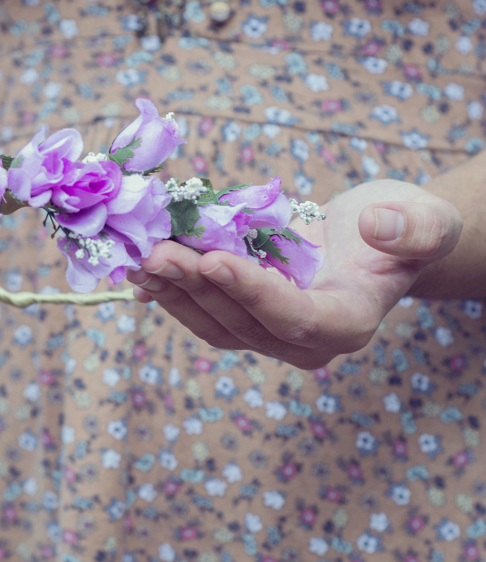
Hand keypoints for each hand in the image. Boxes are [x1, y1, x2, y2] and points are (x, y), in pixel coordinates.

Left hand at [127, 179, 462, 368]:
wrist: (375, 240)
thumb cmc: (403, 228)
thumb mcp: (426, 220)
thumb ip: (414, 229)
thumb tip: (375, 226)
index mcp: (348, 322)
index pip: (294, 316)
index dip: (251, 291)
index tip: (212, 260)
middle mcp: (304, 341)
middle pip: (239, 321)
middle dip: (194, 286)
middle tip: (154, 252)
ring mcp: (268, 335)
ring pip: (211, 322)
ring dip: (171, 292)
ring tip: (135, 259)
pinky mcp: (243, 319)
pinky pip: (200, 313)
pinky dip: (169, 293)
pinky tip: (138, 273)